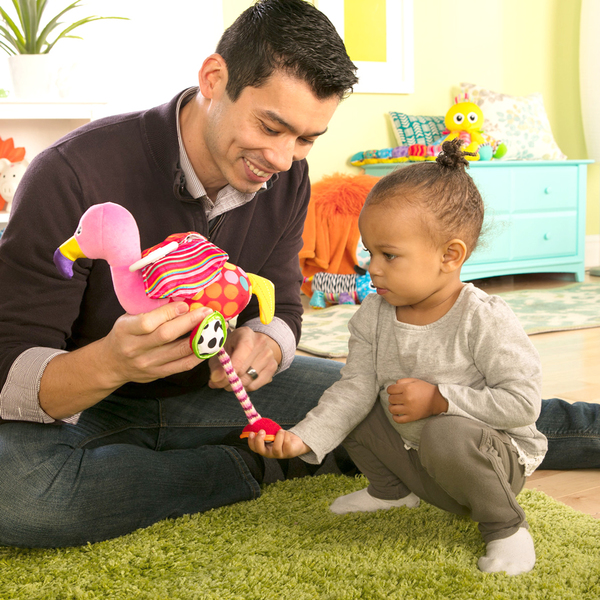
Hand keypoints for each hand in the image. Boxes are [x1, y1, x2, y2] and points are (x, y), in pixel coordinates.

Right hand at [40, 302, 212, 419]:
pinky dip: (199, 355)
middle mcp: (135, 349)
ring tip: (213, 326)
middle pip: (166, 336)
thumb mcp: (128, 319)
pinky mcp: (158, 374)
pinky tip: (209, 345)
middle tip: (207, 312)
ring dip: (200, 338)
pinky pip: (183, 366)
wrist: (111, 363)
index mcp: (125, 330)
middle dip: (190, 322)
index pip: (148, 322)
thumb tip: (181, 301)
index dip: (169, 313)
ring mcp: (147, 364)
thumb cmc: (124, 334)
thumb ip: (150, 312)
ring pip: (178, 351)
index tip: (185, 305)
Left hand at [208, 326, 280, 391]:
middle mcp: (261, 343)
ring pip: (249, 379)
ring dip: (236, 385)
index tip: (221, 377)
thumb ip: (216, 365)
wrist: (254, 345)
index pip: (244, 348)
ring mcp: (269, 355)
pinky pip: (255, 385)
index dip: (234, 365)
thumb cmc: (233, 347)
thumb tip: (216, 380)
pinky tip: (241, 381)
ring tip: (230, 380)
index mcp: (246, 334)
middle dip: (229, 380)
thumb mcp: (222, 351)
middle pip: (244, 369)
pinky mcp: (273, 367)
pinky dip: (245, 387)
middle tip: (220, 381)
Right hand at [247, 428, 310, 458]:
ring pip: (276, 448)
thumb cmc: (281, 437)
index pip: (254, 448)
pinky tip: (285, 433)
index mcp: (264, 448)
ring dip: (278, 437)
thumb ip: (265, 429)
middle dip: (259, 441)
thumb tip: (257, 420)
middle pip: (261, 451)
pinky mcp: (288, 453)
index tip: (251, 432)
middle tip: (262, 431)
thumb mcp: (272, 433)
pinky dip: (286, 436)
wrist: (295, 442)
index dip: (251, 441)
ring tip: (280, 430)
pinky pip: (286, 444)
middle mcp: (270, 453)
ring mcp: (279, 454)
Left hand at [386, 378, 448, 423]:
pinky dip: (395, 417)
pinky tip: (397, 414)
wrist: (437, 400)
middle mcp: (407, 398)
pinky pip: (398, 420)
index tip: (394, 391)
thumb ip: (403, 381)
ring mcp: (409, 409)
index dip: (391, 390)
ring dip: (392, 407)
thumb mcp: (415, 380)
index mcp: (407, 388)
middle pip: (390, 399)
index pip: (390, 389)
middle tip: (397, 398)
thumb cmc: (425, 389)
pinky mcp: (412, 417)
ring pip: (392, 409)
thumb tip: (394, 385)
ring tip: (396, 405)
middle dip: (392, 397)